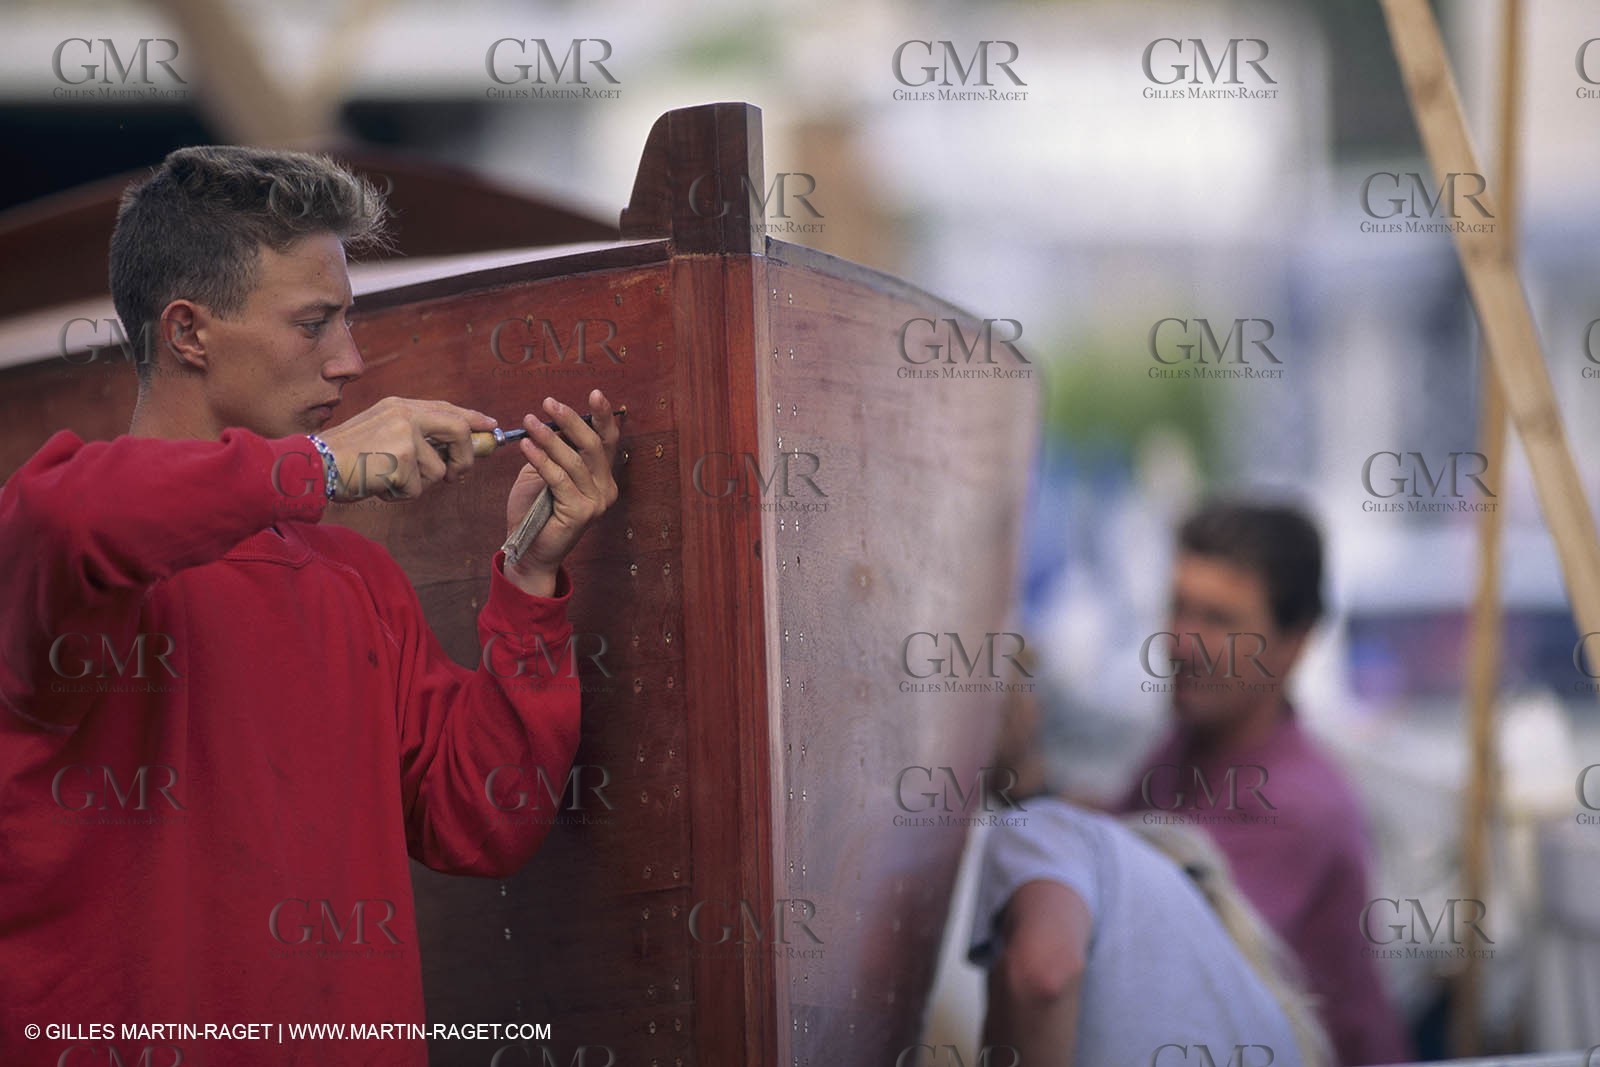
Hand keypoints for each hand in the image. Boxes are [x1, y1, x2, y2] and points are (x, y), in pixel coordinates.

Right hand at [317, 397, 497, 501]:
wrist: (314, 465)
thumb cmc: (347, 457)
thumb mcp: (381, 432)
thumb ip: (415, 435)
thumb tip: (455, 449)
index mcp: (400, 405)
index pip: (447, 408)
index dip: (473, 418)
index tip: (491, 427)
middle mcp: (405, 414)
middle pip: (459, 430)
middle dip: (466, 457)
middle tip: (458, 475)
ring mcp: (405, 435)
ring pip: (439, 470)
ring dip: (418, 484)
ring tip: (389, 478)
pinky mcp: (402, 459)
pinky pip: (418, 488)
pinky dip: (401, 495)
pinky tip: (380, 485)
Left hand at [503, 390, 620, 591]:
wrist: (527, 550)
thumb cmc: (534, 510)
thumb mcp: (545, 472)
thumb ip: (555, 451)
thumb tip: (554, 421)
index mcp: (602, 478)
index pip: (606, 442)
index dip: (602, 417)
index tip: (594, 393)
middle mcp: (606, 489)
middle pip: (592, 446)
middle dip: (570, 420)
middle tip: (549, 403)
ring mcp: (596, 503)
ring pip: (573, 460)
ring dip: (549, 437)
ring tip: (529, 422)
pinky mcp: (580, 513)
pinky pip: (558, 478)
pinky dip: (541, 459)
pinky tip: (526, 445)